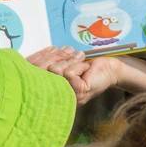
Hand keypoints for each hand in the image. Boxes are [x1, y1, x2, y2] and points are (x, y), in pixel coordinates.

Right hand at [26, 47, 145, 103]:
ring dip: (70, 62)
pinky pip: (68, 72)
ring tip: (80, 64)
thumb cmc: (88, 67)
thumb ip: (53, 61)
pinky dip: (78, 66)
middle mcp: (56, 97)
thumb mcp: (66, 63)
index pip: (36, 72)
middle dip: (56, 57)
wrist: (110, 71)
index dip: (39, 58)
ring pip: (55, 70)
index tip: (52, 50)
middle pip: (41, 71)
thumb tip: (42, 53)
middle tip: (70, 53)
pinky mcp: (77, 90)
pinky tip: (85, 69)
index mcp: (51, 89)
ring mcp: (67, 95)